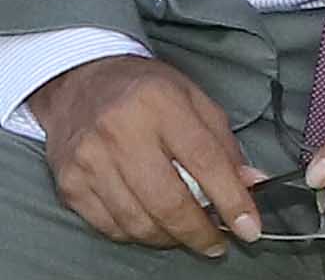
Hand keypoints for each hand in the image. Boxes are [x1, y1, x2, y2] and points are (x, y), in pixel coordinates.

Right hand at [29, 56, 261, 256]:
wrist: (81, 83)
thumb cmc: (146, 90)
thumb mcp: (195, 100)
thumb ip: (224, 144)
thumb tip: (252, 184)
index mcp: (162, 104)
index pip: (206, 161)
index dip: (231, 200)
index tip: (249, 228)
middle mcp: (121, 133)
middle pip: (168, 201)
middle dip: (199, 232)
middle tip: (216, 243)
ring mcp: (90, 161)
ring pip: (137, 221)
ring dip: (169, 238)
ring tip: (187, 234)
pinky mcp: (70, 184)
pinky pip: (109, 226)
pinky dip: (137, 234)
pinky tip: (153, 226)